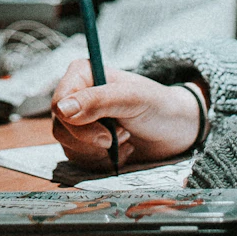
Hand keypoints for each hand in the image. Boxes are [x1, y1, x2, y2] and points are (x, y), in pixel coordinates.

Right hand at [48, 60, 203, 170]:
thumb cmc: (158, 106)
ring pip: (68, 146)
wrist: (177, 130)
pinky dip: (102, 161)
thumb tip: (62, 109)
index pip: (59, 102)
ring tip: (127, 139)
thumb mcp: (132, 99)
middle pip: (61, 127)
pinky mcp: (86, 143)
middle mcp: (77, 96)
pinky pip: (79, 160)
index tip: (106, 134)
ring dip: (99, 151)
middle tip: (122, 136)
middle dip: (92, 140)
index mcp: (83, 75)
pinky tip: (124, 150)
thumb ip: (98, 101)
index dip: (76, 122)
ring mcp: (80, 121)